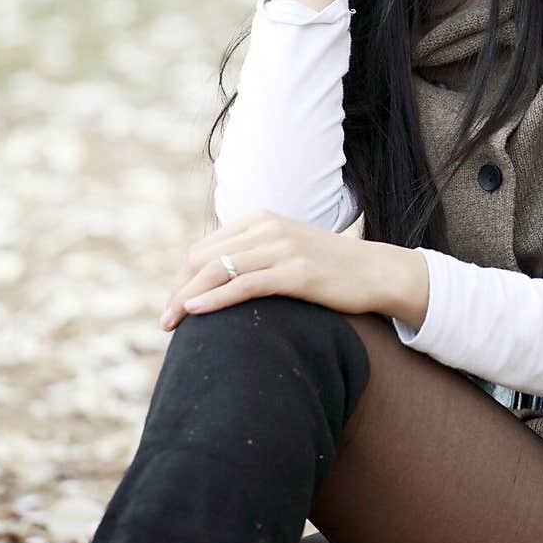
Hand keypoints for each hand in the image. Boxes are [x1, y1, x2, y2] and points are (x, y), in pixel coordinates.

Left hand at [160, 208, 385, 330]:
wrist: (377, 272)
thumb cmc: (331, 269)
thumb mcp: (288, 250)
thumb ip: (257, 254)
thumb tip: (219, 279)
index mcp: (261, 219)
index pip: (205, 248)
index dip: (183, 278)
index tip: (175, 306)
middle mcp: (268, 227)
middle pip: (203, 258)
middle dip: (178, 290)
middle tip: (166, 321)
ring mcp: (282, 248)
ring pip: (218, 271)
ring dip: (187, 299)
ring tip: (170, 323)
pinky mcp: (296, 272)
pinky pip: (244, 285)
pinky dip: (214, 300)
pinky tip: (195, 313)